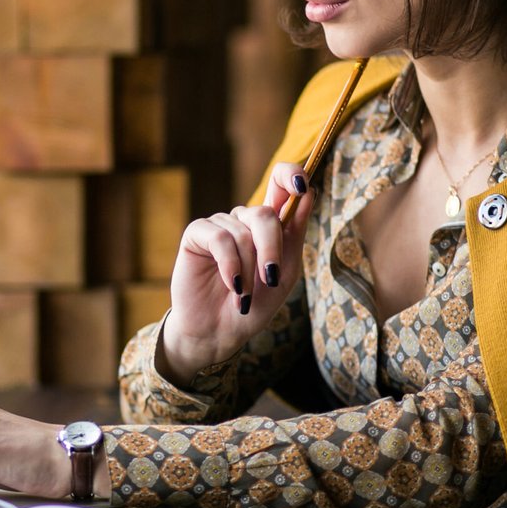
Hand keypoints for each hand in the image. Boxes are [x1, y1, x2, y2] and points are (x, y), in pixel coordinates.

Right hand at [161, 162, 315, 384]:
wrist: (220, 332)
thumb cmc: (254, 305)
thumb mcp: (284, 273)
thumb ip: (294, 234)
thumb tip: (309, 192)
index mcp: (269, 226)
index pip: (280, 183)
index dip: (291, 175)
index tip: (303, 185)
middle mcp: (243, 220)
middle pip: (263, 213)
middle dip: (271, 249)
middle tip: (270, 280)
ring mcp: (219, 225)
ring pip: (242, 231)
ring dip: (248, 269)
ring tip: (243, 295)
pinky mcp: (197, 235)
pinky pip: (219, 238)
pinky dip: (231, 265)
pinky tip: (233, 286)